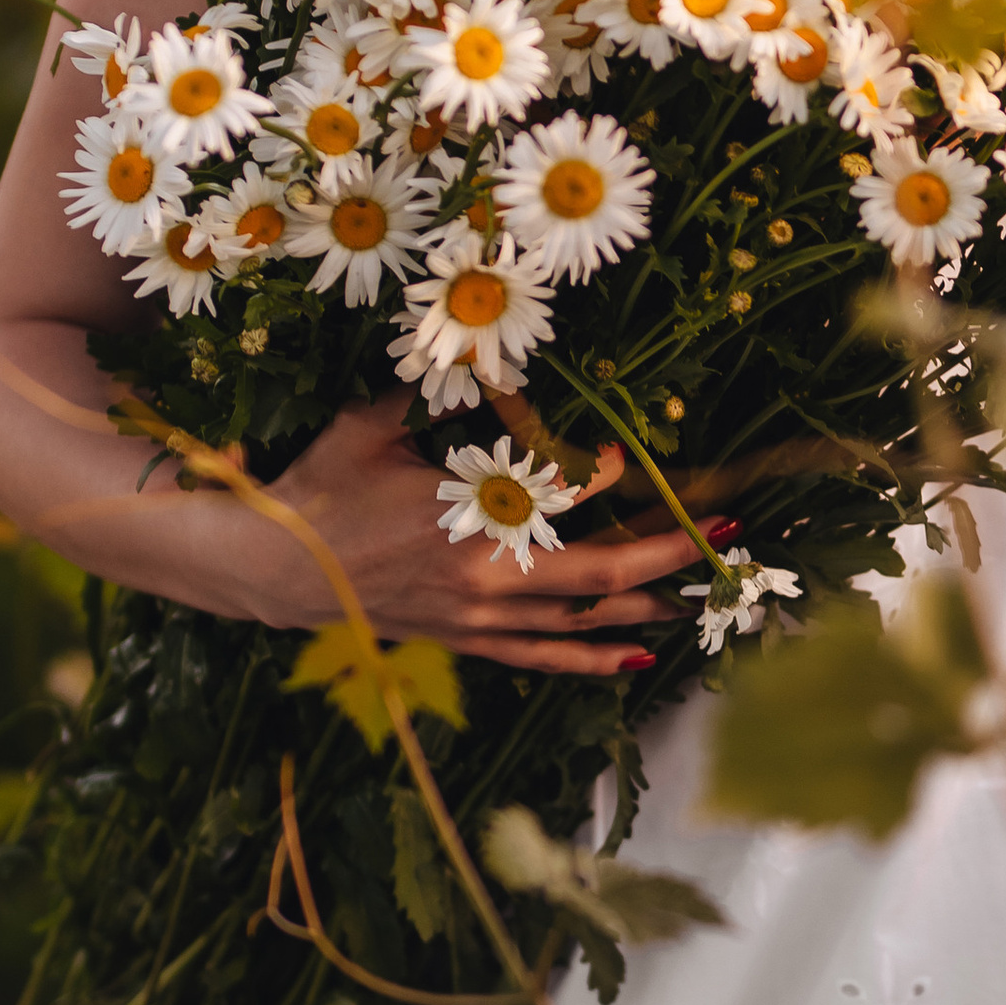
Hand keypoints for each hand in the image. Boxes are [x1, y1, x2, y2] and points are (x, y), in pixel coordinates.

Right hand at [227, 396, 705, 678]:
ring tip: (706, 592)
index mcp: (465, 515)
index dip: (608, 475)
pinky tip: (638, 660)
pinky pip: (543, 657)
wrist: (276, 566)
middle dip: (670, 551)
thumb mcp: (372, 424)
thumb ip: (430, 388)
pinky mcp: (468, 639)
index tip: (630, 454)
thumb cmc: (324, 486)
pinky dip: (593, 660)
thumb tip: (476, 343)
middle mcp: (484, 575)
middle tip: (729, 533)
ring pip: (583, 618)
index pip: (562, 496)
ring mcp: (479, 615)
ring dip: (650, 606)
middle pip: (601, 570)